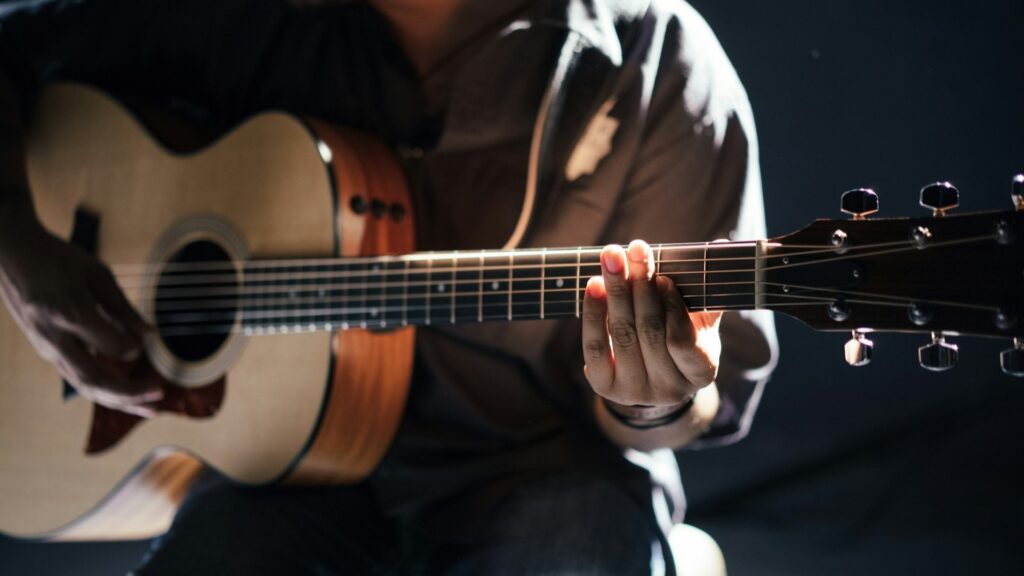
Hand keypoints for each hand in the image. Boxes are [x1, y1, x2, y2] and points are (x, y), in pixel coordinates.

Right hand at [0, 219, 160, 416]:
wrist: (13, 256)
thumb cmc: (59, 260)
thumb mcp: (97, 274)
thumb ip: (123, 308)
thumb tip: (151, 337)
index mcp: (71, 313)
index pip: (111, 346)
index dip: (133, 348)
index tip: (149, 342)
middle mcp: (56, 338)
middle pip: (94, 379)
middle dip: (129, 394)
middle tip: (161, 395)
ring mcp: (48, 348)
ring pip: (85, 385)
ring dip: (119, 400)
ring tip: (151, 408)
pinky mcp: (47, 351)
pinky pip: (77, 378)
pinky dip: (105, 390)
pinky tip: (128, 396)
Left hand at [582, 240, 721, 409]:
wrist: (651, 376)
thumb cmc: (681, 338)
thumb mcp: (700, 321)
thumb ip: (706, 290)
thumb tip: (720, 245)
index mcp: (700, 372)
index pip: (683, 341)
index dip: (672, 308)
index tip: (663, 277)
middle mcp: (668, 389)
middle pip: (649, 332)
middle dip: (640, 286)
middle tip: (635, 250)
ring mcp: (635, 391)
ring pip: (622, 335)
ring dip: (615, 291)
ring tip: (612, 257)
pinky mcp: (605, 386)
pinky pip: (595, 346)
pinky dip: (594, 313)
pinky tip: (594, 285)